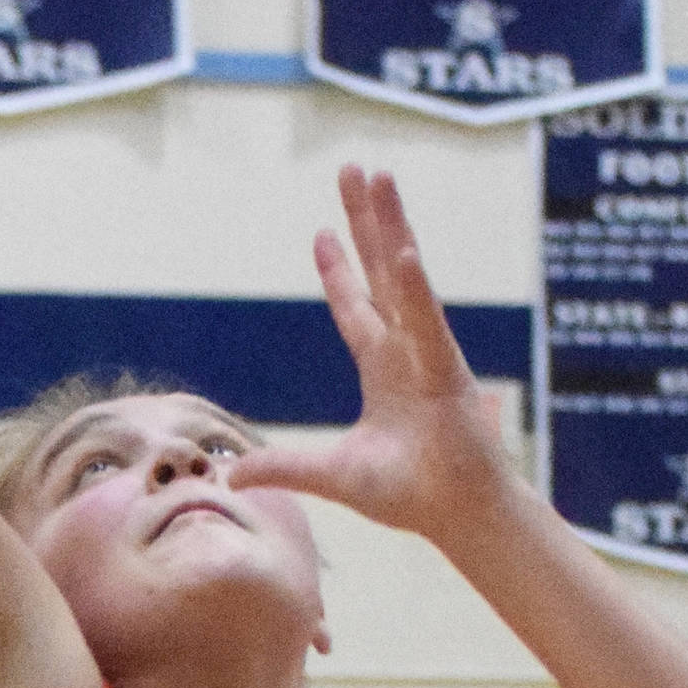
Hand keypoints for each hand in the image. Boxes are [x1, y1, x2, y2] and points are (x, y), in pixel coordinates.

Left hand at [229, 167, 508, 543]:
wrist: (458, 517)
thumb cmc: (410, 494)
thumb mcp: (332, 476)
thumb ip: (283, 467)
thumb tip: (230, 475)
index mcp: (384, 369)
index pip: (356, 307)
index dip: (339, 270)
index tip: (323, 231)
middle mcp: (407, 350)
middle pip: (380, 271)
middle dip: (366, 220)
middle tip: (354, 170)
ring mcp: (429, 355)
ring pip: (404, 277)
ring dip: (390, 225)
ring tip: (380, 175)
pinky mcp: (446, 374)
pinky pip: (427, 324)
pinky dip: (413, 288)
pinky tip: (400, 250)